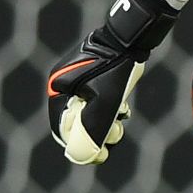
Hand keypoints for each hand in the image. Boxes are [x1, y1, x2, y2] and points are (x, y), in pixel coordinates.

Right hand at [46, 0, 179, 164]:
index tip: (100, 157)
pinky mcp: (96, 72)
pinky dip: (110, 107)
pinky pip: (98, 98)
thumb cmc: (118, 67)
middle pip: (77, 120)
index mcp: (58, 89)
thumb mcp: (105, 103)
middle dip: (97, 131)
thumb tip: (85, 158)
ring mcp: (79, 77)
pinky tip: (123, 108)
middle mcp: (64, 83)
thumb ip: (93, 130)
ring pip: (90, 110)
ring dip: (106, 120)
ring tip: (121, 118)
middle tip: (115, 136)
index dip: (80, 146)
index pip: (63, 128)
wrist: (134, 35)